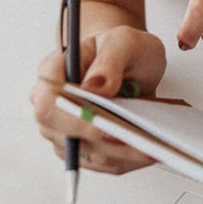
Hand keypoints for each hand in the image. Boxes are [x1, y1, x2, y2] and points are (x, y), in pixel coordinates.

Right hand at [30, 25, 167, 174]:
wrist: (129, 62)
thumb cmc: (122, 48)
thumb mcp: (124, 41)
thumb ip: (109, 60)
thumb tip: (94, 87)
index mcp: (53, 72)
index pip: (49, 102)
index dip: (73, 117)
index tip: (104, 123)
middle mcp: (53, 104)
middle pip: (64, 135)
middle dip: (103, 142)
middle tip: (138, 142)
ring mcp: (66, 130)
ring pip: (87, 154)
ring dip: (121, 155)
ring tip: (152, 149)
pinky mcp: (85, 148)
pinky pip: (104, 162)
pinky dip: (127, 159)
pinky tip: (149, 151)